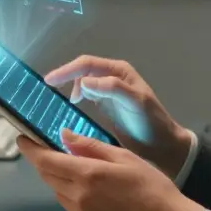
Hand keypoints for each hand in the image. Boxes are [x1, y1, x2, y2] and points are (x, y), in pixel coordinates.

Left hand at [18, 130, 204, 210]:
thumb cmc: (150, 185)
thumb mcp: (123, 157)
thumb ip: (90, 146)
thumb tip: (64, 135)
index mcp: (88, 175)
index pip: (47, 160)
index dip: (31, 149)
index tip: (23, 138)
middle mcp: (77, 197)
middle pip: (48, 175)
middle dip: (44, 160)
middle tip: (49, 147)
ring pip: (57, 190)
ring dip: (58, 177)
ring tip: (75, 167)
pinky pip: (68, 205)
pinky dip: (70, 193)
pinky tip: (89, 189)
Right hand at [45, 55, 191, 174]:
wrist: (162, 145)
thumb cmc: (151, 122)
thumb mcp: (136, 103)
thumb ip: (113, 89)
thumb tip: (85, 81)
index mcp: (119, 72)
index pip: (87, 65)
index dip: (67, 70)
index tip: (49, 81)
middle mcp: (112, 77)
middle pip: (83, 70)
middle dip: (65, 75)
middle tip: (47, 87)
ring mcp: (109, 91)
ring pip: (83, 81)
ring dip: (69, 85)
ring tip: (56, 98)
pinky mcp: (106, 105)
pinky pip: (86, 94)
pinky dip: (75, 96)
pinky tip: (70, 105)